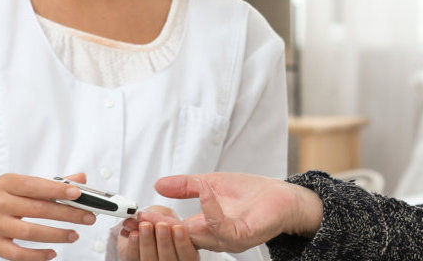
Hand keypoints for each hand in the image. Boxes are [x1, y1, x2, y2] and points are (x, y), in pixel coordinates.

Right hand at [0, 173, 96, 260]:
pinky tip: (52, 253)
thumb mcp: (16, 186)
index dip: (58, 189)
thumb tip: (79, 179)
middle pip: (38, 209)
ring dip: (57, 234)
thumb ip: (48, 183)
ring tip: (74, 235)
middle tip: (88, 217)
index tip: (78, 193)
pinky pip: (18, 253)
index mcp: (6, 183)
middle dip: (68, 214)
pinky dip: (37, 255)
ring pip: (30, 232)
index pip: (36, 185)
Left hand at [115, 206, 200, 260]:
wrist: (143, 229)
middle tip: (161, 225)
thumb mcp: (168, 217)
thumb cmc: (160, 224)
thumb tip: (155, 217)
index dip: (183, 242)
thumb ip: (164, 217)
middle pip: (169, 259)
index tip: (178, 227)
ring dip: (147, 242)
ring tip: (145, 225)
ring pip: (151, 259)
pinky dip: (133, 245)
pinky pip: (134, 258)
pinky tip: (133, 235)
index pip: (188, 254)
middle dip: (164, 241)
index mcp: (186, 253)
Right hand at [147, 172, 323, 252]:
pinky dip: (210, 209)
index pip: (172, 230)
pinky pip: (221, 227)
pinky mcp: (242, 235)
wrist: (283, 197)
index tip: (139, 211)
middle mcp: (213, 238)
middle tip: (143, 214)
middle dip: (159, 227)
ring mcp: (227, 239)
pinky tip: (204, 192)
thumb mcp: (211, 184)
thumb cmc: (252, 194)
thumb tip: (159, 184)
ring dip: (177, 223)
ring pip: (195, 237)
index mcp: (203, 228)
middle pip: (178, 238)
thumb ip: (186, 185)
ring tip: (162, 208)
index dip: (155, 221)